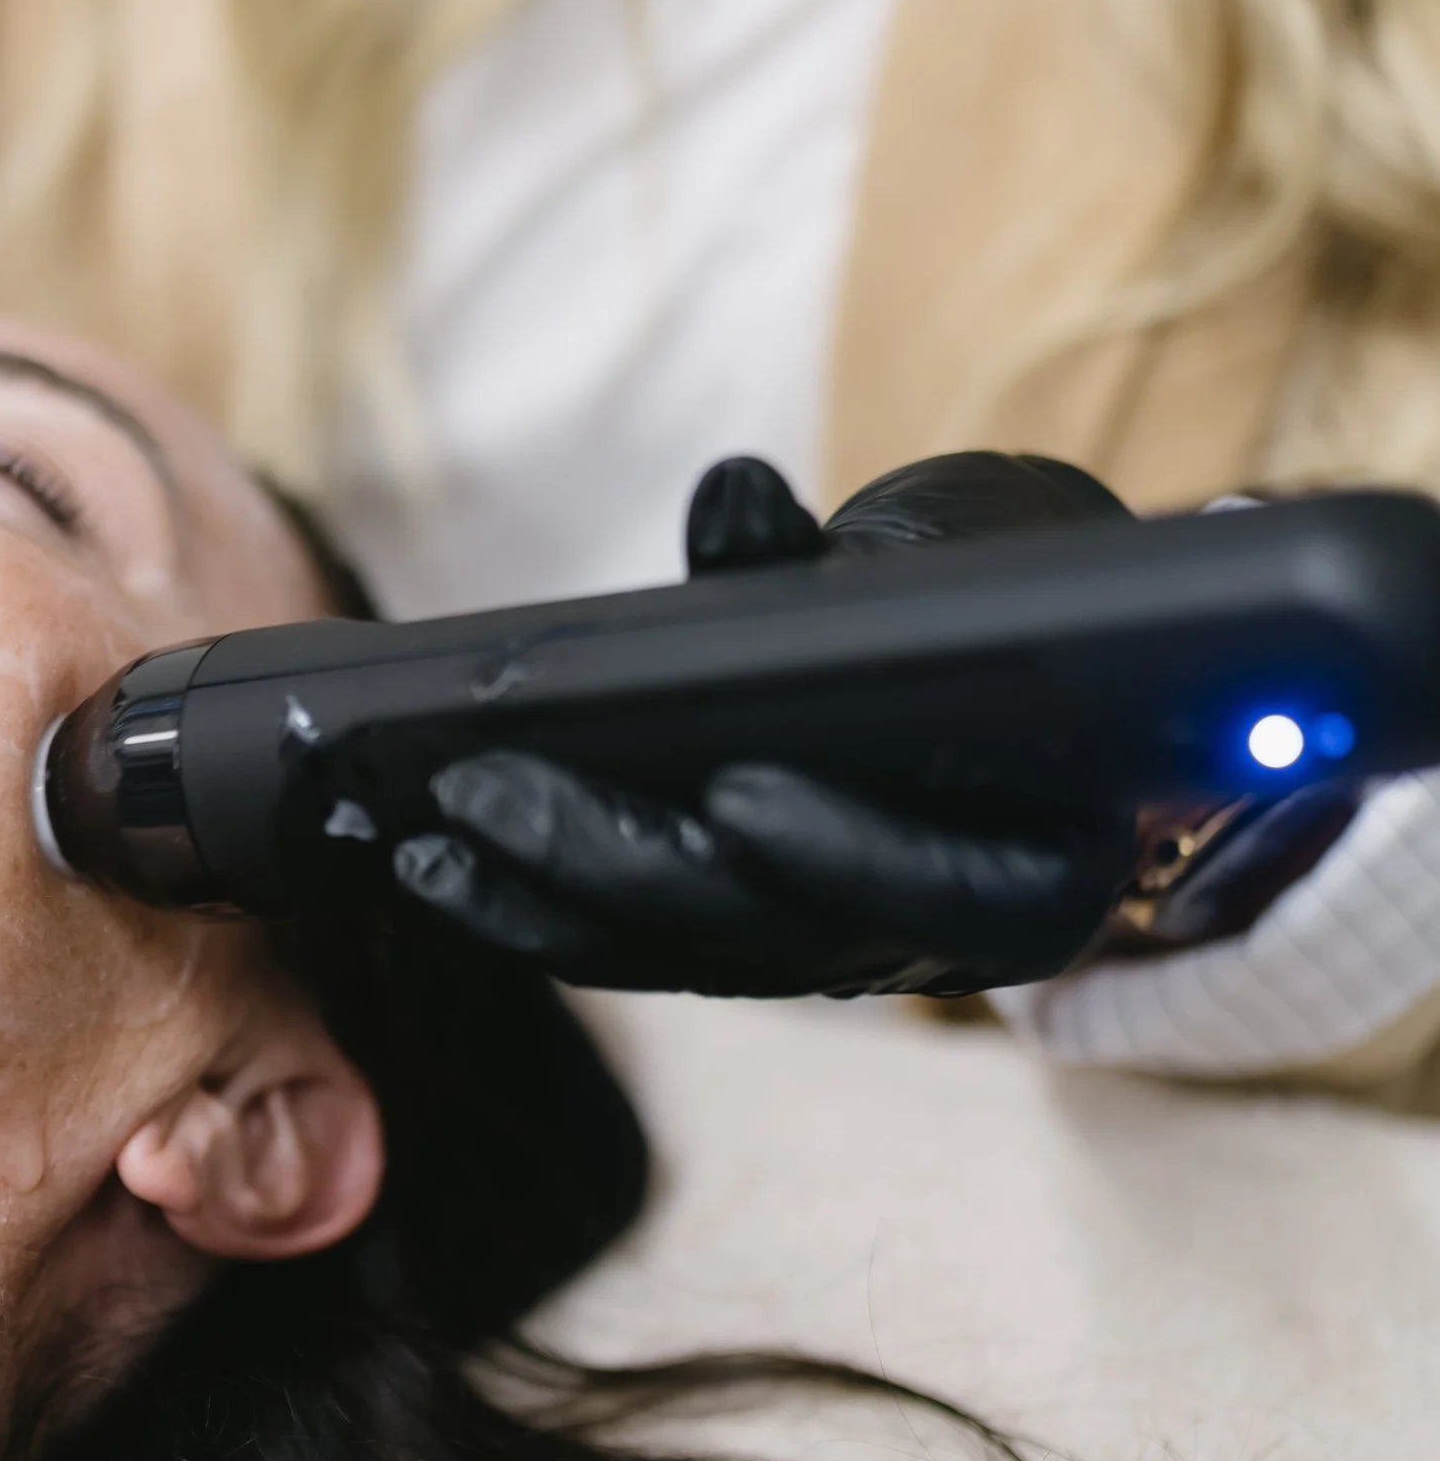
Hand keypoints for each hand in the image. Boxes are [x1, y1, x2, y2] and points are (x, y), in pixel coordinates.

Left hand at [391, 452, 1142, 999]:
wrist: (1021, 662)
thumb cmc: (997, 605)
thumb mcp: (949, 569)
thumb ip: (835, 558)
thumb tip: (733, 501)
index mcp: (1034, 865)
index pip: (933, 887)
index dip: (837, 850)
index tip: (736, 794)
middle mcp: (933, 942)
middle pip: (766, 933)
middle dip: (615, 864)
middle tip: (486, 791)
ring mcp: (834, 954)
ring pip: (681, 959)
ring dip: (542, 906)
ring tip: (425, 846)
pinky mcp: (753, 946)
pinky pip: (641, 949)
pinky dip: (540, 911)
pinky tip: (441, 865)